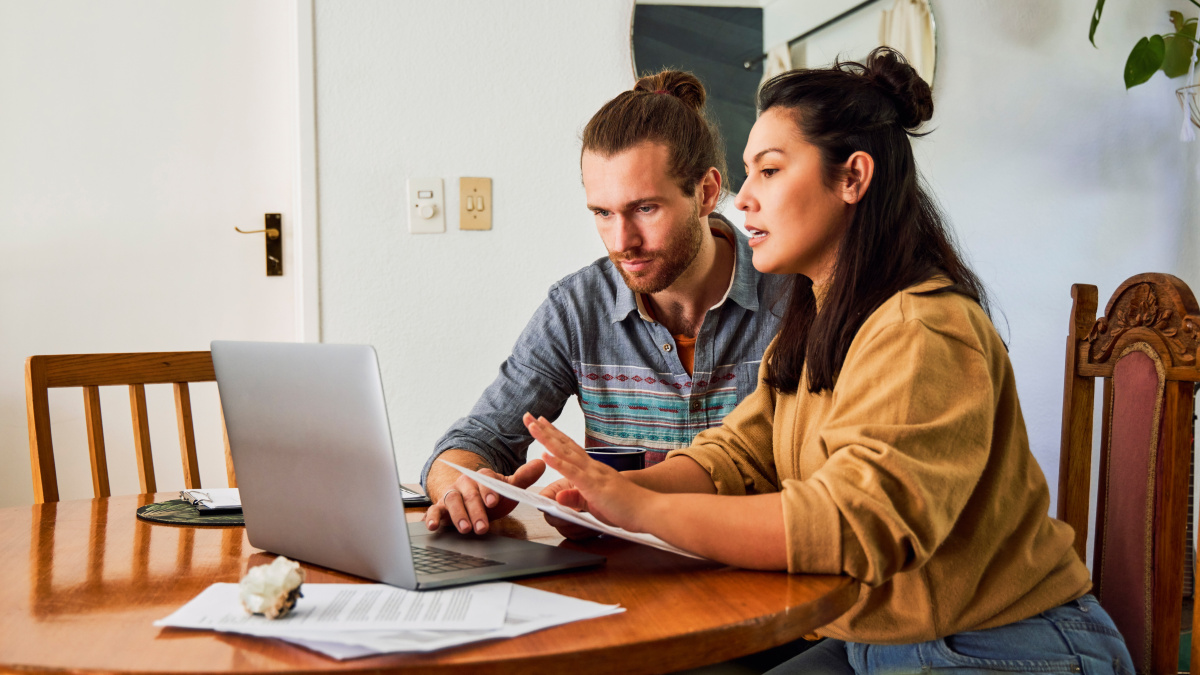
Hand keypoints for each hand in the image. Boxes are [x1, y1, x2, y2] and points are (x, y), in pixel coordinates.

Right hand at [423, 459, 545, 534]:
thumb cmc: (489, 494)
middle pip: (469, 495)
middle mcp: (465, 483)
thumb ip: (523, 478)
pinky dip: (432, 517)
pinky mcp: (440, 506)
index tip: (493, 501)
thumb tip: (541, 463)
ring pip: (453, 502)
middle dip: (476, 511)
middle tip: (482, 526)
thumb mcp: (507, 488)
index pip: (486, 481)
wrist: (467, 496)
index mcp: (482, 477)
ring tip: (465, 529)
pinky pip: (434, 510)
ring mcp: (452, 494)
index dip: (489, 491)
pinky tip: (433, 525)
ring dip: (458, 515)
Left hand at [524, 413, 654, 532]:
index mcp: (592, 469)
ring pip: (566, 453)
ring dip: (548, 439)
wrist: (649, 510)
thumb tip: (558, 496)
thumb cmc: (626, 507)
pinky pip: (573, 473)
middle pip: (564, 444)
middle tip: (528, 416)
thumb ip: (577, 498)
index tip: (541, 423)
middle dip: (545, 430)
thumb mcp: (594, 504)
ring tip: (533, 426)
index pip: (569, 449)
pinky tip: (545, 454)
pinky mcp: (594, 486)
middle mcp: (592, 467)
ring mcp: (593, 474)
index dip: (554, 436)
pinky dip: (558, 463)